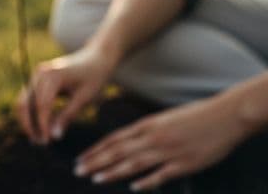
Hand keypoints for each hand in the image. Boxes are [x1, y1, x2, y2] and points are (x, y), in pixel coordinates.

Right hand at [17, 44, 116, 144]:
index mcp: (53, 76)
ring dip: (28, 120)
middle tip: (38, 143)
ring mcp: (36, 74)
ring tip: (37, 138)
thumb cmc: (94, 78)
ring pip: (24, 101)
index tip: (46, 142)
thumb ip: (67, 116)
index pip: (41, 105)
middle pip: (26, 103)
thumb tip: (53, 136)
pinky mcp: (37, 78)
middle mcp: (40, 73)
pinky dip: (31, 113)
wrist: (96, 58)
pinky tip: (39, 127)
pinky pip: (29, 98)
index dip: (42, 125)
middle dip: (29, 124)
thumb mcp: (84, 99)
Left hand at [75, 95, 248, 190]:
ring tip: (96, 178)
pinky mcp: (184, 164)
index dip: (96, 149)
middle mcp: (153, 137)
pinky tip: (134, 187)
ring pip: (134, 163)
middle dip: (96, 161)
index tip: (80, 158)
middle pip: (118, 151)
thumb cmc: (194, 116)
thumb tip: (127, 141)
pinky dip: (147, 181)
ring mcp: (168, 151)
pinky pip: (161, 174)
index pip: (114, 139)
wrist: (225, 115)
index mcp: (147, 125)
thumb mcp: (163, 119)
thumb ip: (145, 131)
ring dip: (113, 171)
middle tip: (78, 170)